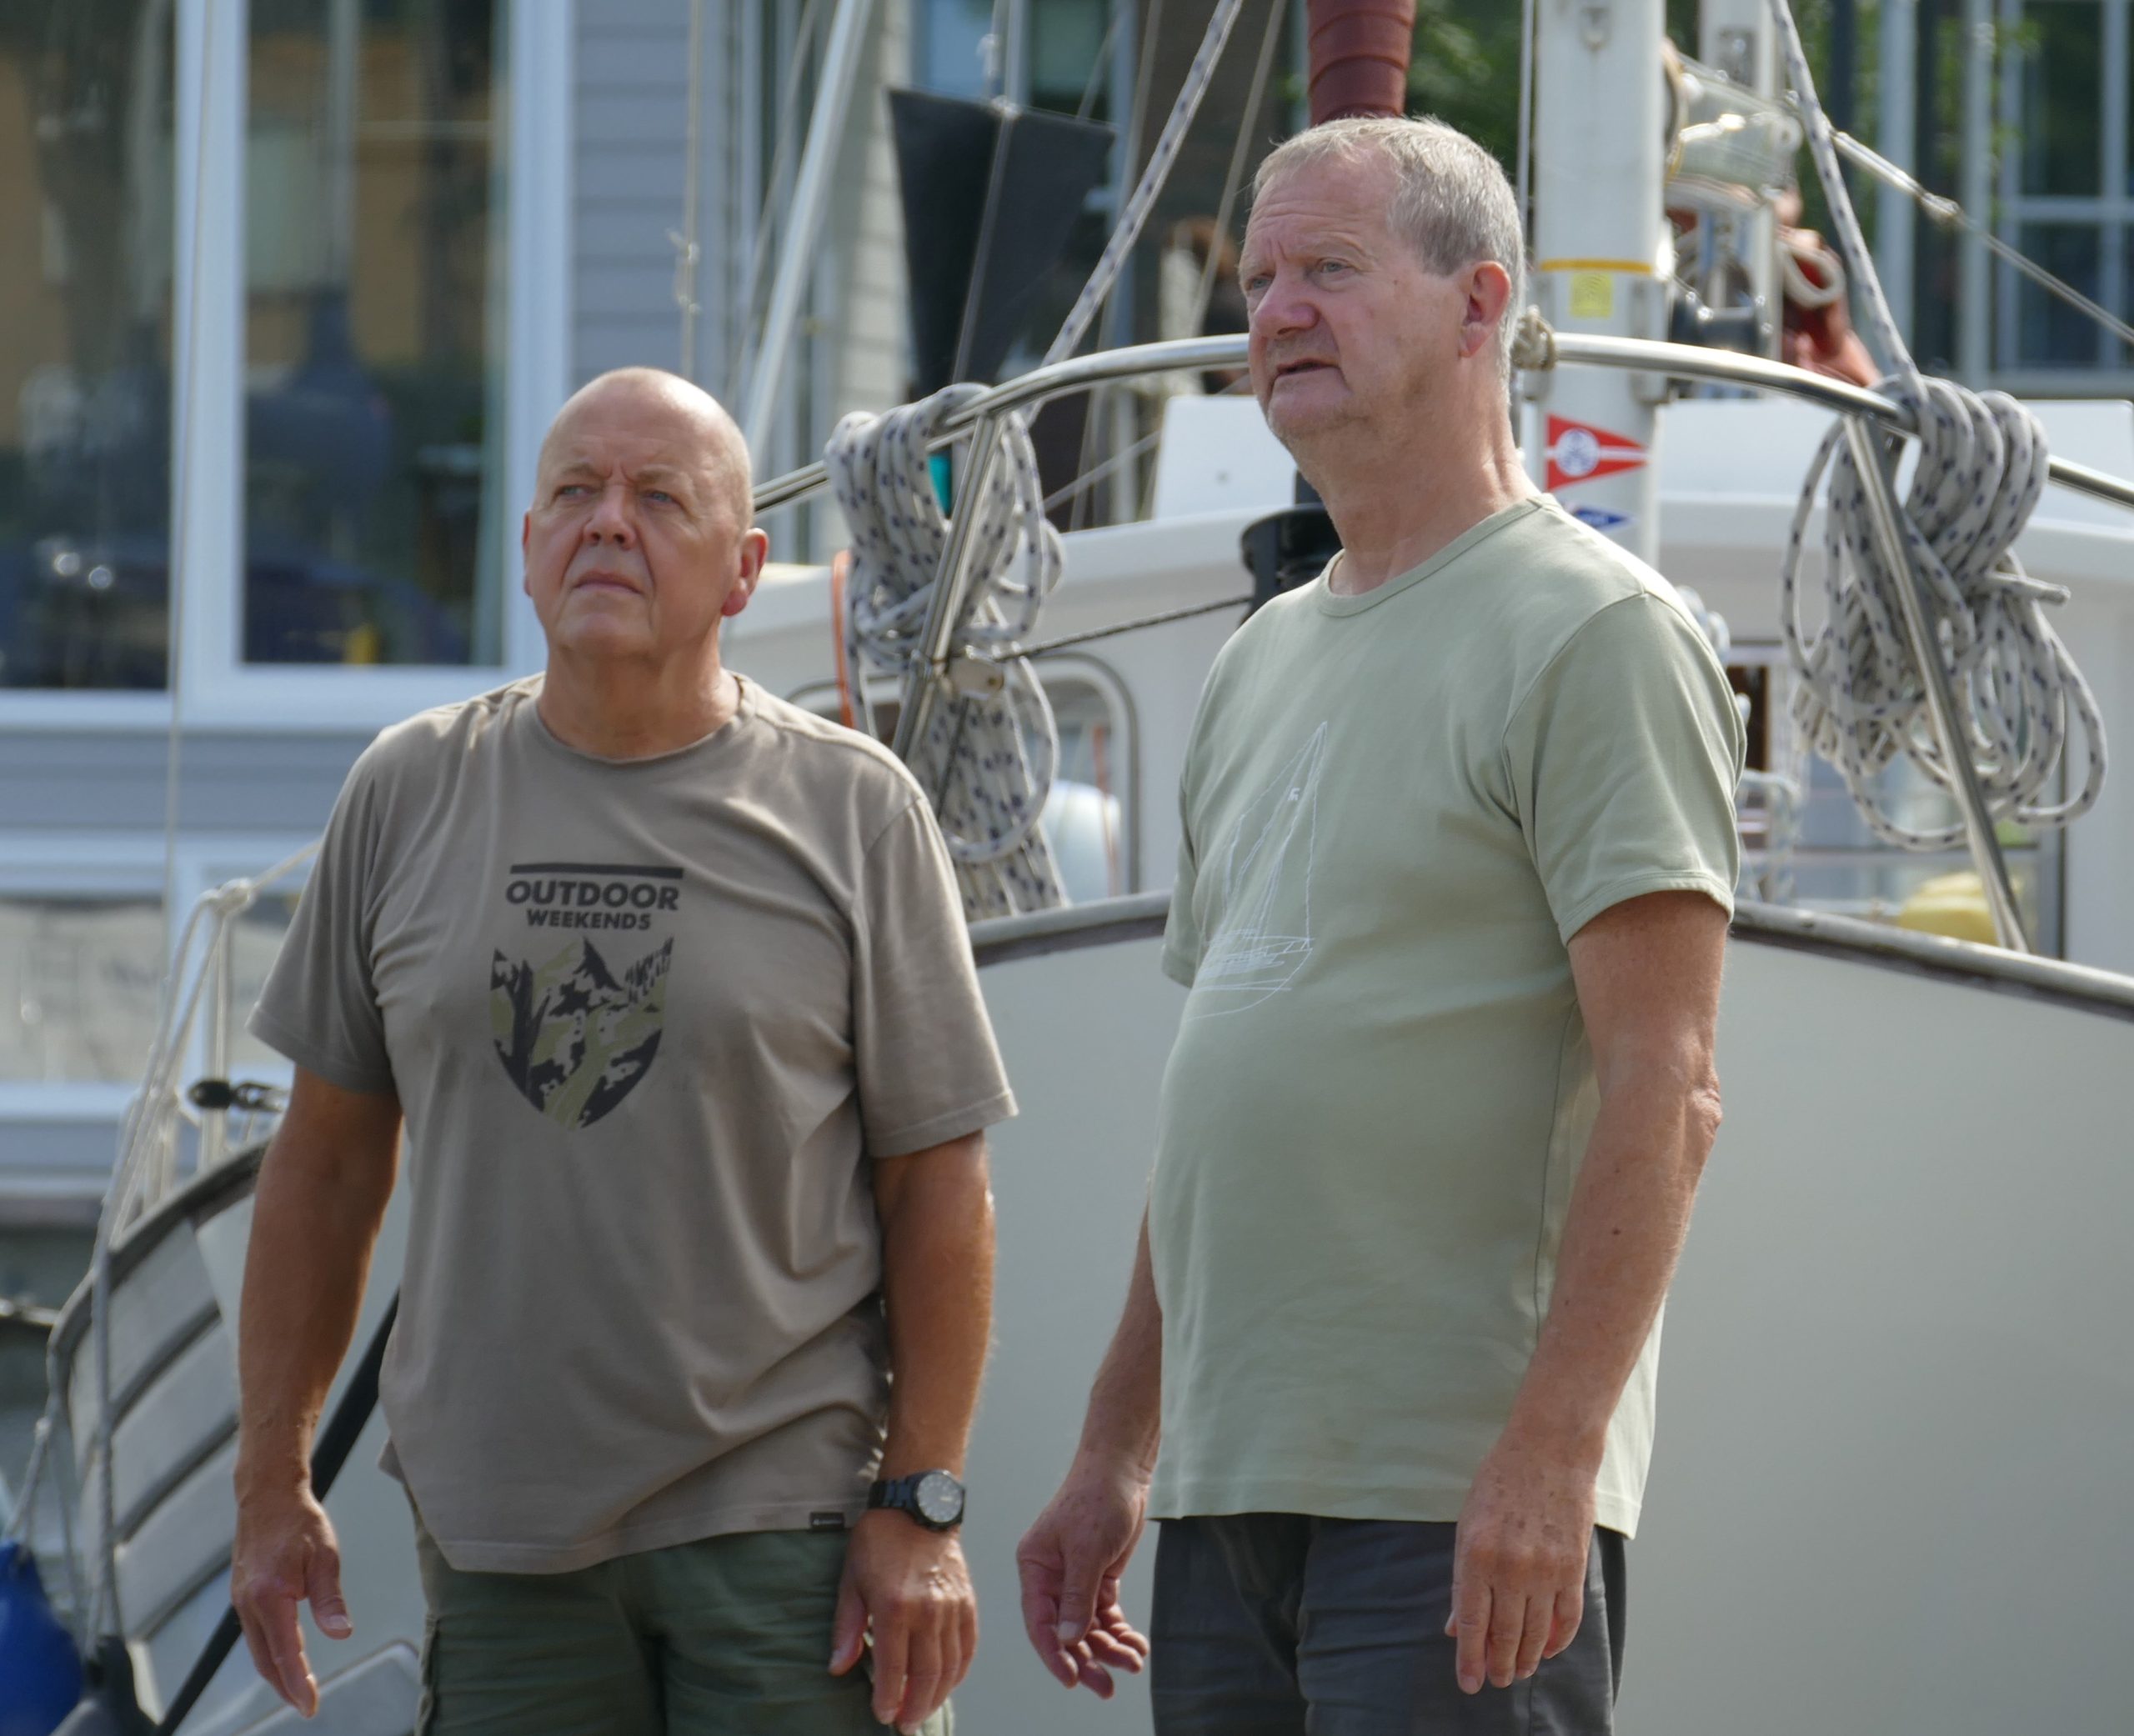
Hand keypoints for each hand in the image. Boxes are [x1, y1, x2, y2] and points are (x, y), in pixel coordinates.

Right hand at [231, 1479, 352, 1715]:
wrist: (267, 1495)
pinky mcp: (242, 1594)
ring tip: (296, 1689)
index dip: (297, 1683)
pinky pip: (255, 1633)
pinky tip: (285, 1657)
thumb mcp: (325, 1556)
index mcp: (270, 1596)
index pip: (286, 1652)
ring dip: (276, 1672)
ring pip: (258, 1648)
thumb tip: (342, 1634)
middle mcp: (248, 1603)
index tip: (310, 1706)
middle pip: (266, 1659)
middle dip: (285, 1686)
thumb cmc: (301, 1522)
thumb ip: (330, 1599)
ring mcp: (241, 1600)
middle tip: (306, 1705)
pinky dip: (269, 1651)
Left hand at [829, 1512, 976, 1731]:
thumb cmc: (878, 1541)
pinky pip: (968, 1647)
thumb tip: (837, 1667)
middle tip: (905, 1726)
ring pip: (950, 1666)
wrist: (918, 1506)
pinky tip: (947, 1683)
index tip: (883, 1716)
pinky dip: (959, 1671)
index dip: (889, 1699)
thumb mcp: (851, 1580)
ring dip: (938, 1695)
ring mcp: (952, 1606)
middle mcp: (928, 1610)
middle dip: (916, 1707)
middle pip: (927, 1674)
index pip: (894, 1668)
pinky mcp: (967, 1602)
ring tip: (923, 1711)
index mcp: (895, 1606)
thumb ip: (847, 1628)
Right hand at [1015, 1457, 1151, 1695]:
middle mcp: (1051, 1578)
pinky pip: (1104, 1614)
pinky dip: (1119, 1631)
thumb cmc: (1097, 1499)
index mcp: (1035, 1568)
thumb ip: (1078, 1596)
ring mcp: (1075, 1579)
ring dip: (1108, 1648)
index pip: (1039, 1622)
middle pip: (1065, 1631)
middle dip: (1086, 1659)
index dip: (1054, 1654)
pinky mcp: (1098, 1576)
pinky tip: (1135, 1644)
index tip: (1073, 1679)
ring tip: (1133, 1662)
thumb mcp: (1088, 1549)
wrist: (1122, 1469)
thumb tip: (1070, 1640)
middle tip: (1106, 1687)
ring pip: (1087, 1627)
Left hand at [1444, 1434, 1596, 1693]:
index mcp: (1476, 1554)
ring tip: (1518, 1672)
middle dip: (1498, 1665)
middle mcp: (1510, 1567)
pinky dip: (1557, 1639)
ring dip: (1526, 1658)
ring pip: (1536, 1633)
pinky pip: (1567, 1618)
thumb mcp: (1468, 1526)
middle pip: (1504, 1635)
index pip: (1472, 1623)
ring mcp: (1545, 1569)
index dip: (1470, 1658)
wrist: (1548, 1451)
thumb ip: (1464, 1579)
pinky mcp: (1574, 1567)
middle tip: (1495, 1681)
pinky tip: (1546, 1649)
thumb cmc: (1500, 1484)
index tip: (1469, 1683)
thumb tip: (1456, 1626)